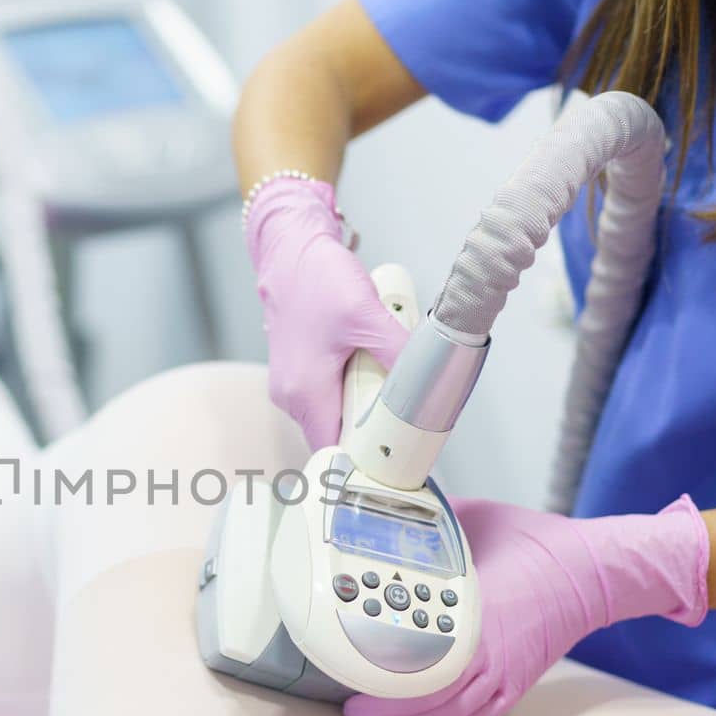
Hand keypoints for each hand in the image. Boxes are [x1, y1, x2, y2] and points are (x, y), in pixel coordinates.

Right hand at [245, 177, 410, 449]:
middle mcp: (291, 398)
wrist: (289, 252)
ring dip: (361, 408)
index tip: (394, 463)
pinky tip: (368, 365)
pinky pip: (327, 397)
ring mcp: (290, 387)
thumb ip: (399, 354)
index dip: (365, 464)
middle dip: (370, 432)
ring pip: (333, 417)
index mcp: (305, 394)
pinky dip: (351, 390)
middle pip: (337, 438)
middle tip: (405, 420)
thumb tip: (427, 383)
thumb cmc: (316, 280)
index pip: (335, 454)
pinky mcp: (296, 374)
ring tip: (387, 386)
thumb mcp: (367, 316)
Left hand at [343, 494, 709, 715]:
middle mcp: (485, 652)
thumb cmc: (535, 542)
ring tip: (369, 712)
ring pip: (444, 710)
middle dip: (381, 700)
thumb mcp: (471, 519)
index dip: (374, 666)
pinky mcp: (514, 685)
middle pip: (422, 692)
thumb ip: (427, 524)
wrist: (593, 570)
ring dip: (405, 714)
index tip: (344, 667)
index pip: (411, 652)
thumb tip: (388, 509)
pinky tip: (415, 715)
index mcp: (469, 612)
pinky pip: (470, 714)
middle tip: (346, 700)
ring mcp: (502, 674)